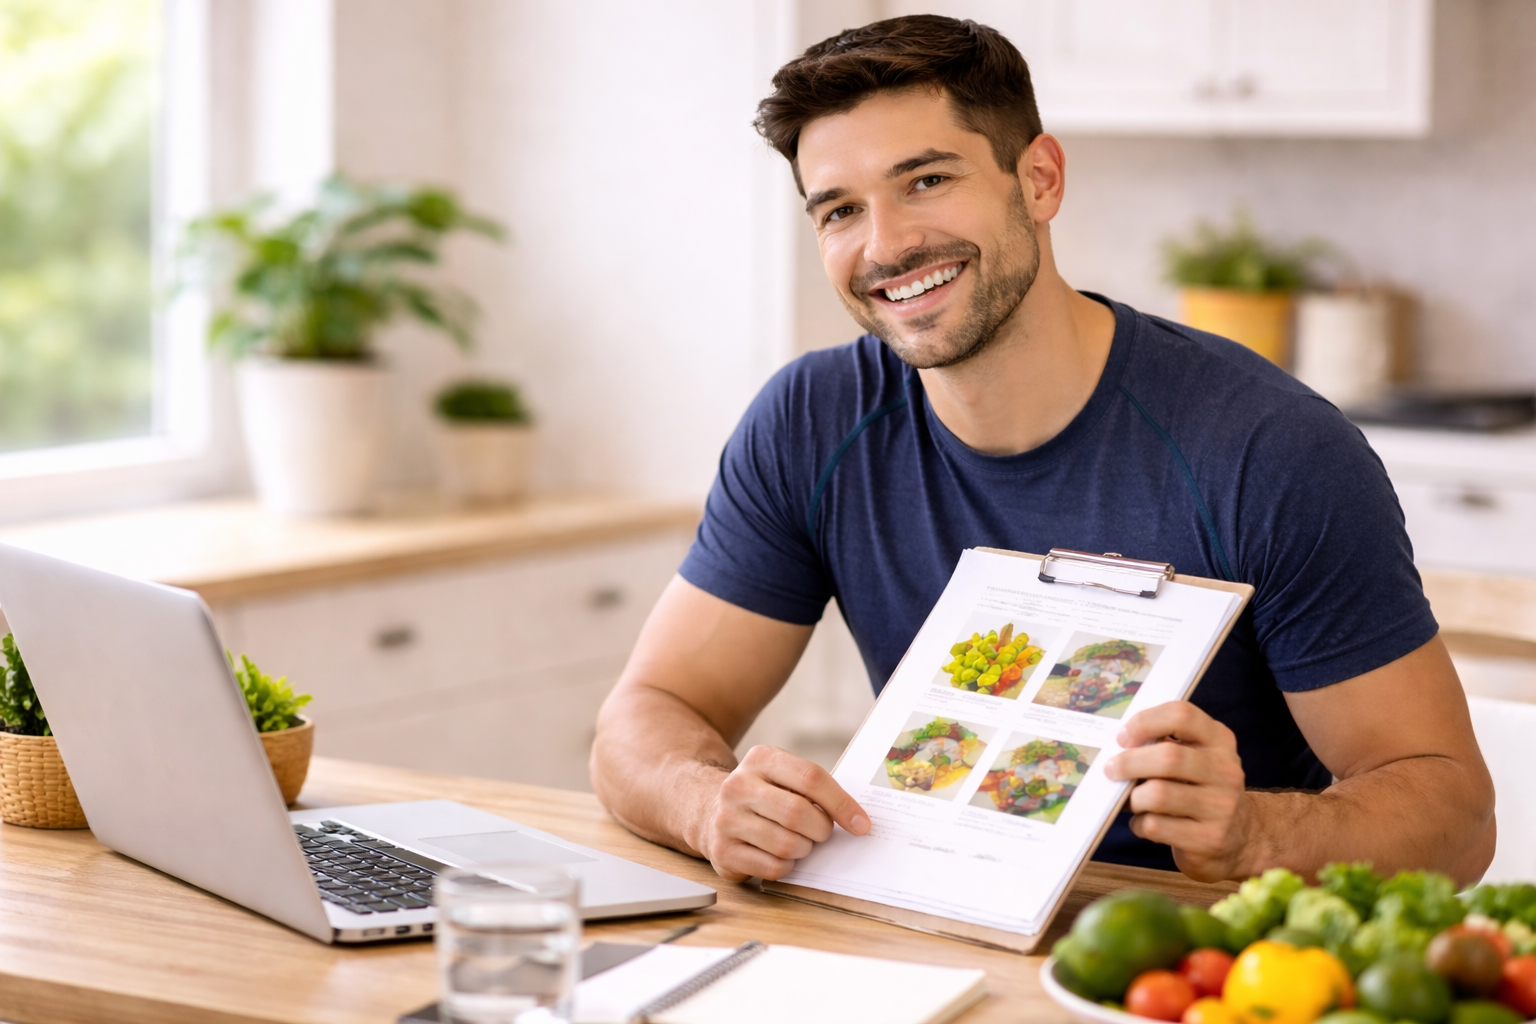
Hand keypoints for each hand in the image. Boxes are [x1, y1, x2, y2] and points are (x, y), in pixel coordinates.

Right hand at [697, 745, 869, 881]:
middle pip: (798, 813)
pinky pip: (772, 867)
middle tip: (822, 833)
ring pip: (786, 844)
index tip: (861, 824)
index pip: (811, 778)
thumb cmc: (762, 796)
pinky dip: (787, 866)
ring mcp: (726, 819)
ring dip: (804, 849)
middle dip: (821, 830)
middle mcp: (738, 786)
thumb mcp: (782, 776)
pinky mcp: (722, 851)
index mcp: (761, 759)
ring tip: (799, 843)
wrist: (707, 809)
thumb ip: (813, 788)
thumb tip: (856, 819)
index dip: (842, 803)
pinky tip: (780, 855)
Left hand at [1104, 701, 1250, 881]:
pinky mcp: (1209, 839)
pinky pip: (1156, 826)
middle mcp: (1226, 770)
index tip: (1122, 737)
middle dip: (1129, 762)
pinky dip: (1139, 824)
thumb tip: (1118, 746)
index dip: (1145, 722)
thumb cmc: (1200, 789)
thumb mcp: (1195, 759)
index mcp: (1219, 740)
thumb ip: (1166, 745)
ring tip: (1132, 800)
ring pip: (1158, 794)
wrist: (1238, 838)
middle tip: (1111, 769)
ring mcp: (1221, 806)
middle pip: (1168, 757)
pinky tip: (1144, 823)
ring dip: (1134, 798)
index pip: (1182, 715)